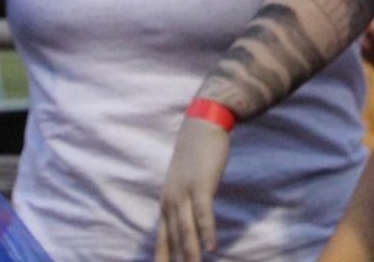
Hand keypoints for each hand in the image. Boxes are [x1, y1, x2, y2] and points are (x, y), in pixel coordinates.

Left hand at [155, 117, 231, 261]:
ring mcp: (185, 193)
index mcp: (166, 203)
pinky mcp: (201, 185)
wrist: (202, 125)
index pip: (163, 240)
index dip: (162, 259)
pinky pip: (203, 213)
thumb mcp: (185, 183)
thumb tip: (191, 224)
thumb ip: (186, 204)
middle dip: (176, 261)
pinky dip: (206, 231)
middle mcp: (171, 201)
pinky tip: (211, 248)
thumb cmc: (195, 156)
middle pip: (173, 240)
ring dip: (190, 254)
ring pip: (186, 230)